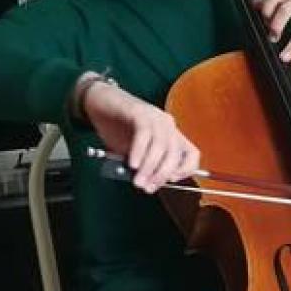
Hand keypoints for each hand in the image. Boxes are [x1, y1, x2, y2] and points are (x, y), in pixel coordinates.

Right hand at [80, 78, 200, 192]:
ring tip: (138, 180)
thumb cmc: (116, 129)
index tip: (169, 182)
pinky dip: (139, 151)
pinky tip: (132, 163)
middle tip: (147, 187)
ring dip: (150, 167)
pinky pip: (144, 134)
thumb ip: (143, 166)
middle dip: (162, 174)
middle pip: (176, 153)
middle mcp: (167, 125)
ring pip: (162, 145)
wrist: (98, 103)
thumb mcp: (133, 153)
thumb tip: (147, 183)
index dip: (185, 171)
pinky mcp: (139, 112)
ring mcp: (154, 116)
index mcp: (171, 135)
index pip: (192, 155)